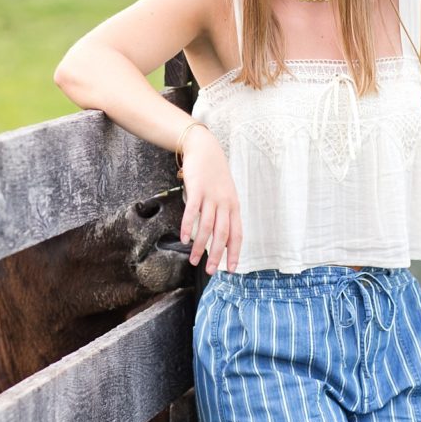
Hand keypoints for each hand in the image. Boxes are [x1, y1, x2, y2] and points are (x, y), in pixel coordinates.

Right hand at [178, 127, 241, 273]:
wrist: (205, 149)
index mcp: (234, 206)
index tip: (231, 268)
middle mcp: (225, 203)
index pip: (237, 234)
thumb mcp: (226, 194)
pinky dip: (187, 227)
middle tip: (211, 271)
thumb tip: (220, 235)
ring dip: (200, 246)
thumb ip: (224, 213)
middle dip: (217, 255)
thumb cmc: (215, 174)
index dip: (235, 252)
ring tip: (193, 260)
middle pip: (222, 234)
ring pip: (207, 227)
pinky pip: (192, 212)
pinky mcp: (197, 190)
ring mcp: (211, 197)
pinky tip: (183, 238)